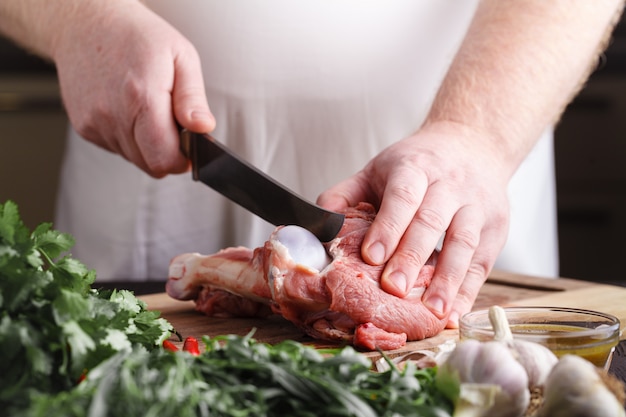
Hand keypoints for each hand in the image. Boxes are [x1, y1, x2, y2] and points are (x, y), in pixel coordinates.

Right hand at [51, 1, 214, 176]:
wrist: (85, 22)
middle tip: (172, 125)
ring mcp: (95, 123)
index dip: (183, 161)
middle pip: (150, 165)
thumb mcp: (180, 55)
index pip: (164, 159)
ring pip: (134, 159)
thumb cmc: (135, 35)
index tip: (190, 149)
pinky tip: (128, 110)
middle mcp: (113, 115)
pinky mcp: (84, 127)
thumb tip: (203, 128)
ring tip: (147, 110)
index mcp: (142, 98)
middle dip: (168, 153)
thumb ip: (193, 98)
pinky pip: (116, 148)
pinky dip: (128, 137)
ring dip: (147, 145)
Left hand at [318, 121, 511, 326]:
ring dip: (449, 280)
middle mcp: (450, 184)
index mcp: (415, 168)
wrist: (473, 144)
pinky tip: (454, 313)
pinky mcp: (495, 228)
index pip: (403, 197)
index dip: (388, 227)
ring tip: (433, 311)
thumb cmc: (417, 164)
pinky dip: (469, 290)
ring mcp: (477, 206)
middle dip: (412, 257)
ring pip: (464, 243)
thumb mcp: (378, 169)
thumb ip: (345, 195)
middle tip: (394, 289)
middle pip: (432, 222)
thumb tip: (320, 225)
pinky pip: (482, 262)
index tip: (371, 256)